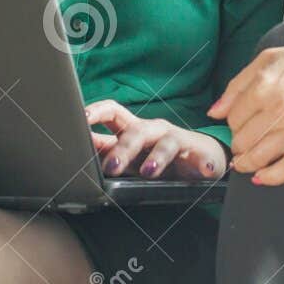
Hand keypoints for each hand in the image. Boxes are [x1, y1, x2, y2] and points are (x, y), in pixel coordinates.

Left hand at [85, 100, 226, 180]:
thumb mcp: (130, 156)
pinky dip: (204, 164)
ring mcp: (177, 140)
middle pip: (136, 131)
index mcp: (133, 129)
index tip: (80, 119)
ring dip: (158, 157)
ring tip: (150, 171)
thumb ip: (106, 150)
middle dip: (123, 149)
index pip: (112, 112)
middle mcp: (153, 130)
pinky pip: (203, 157)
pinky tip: (204, 171)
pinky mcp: (199, 153)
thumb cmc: (159, 158)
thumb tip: (78, 146)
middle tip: (111, 166)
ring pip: (166, 143)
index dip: (96, 112)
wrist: (201, 159)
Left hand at [206, 28, 283, 185]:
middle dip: (238, 146)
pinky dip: (271, 177)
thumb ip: (238, 85)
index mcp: (265, 85)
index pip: (233, 119)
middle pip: (243, 140)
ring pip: (261, 156)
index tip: (237, 127)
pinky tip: (261, 178)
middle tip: (241, 146)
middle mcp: (280, 107)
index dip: (231, 126)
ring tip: (245, 163)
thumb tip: (214, 112)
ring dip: (247, 163)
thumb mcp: (269, 59)